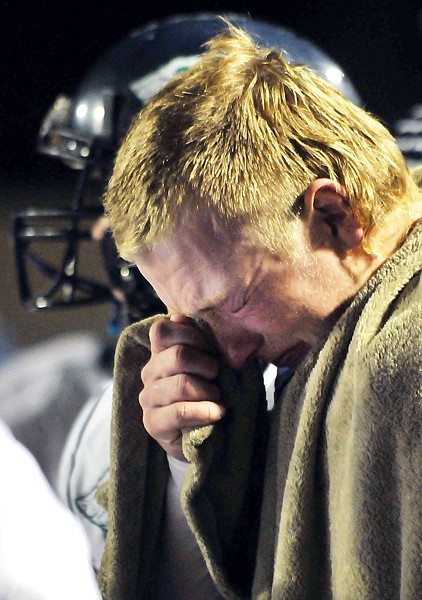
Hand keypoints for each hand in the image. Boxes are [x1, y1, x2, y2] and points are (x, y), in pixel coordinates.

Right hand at [139, 314, 224, 459]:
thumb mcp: (208, 363)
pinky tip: (217, 413)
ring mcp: (149, 398)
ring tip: (219, 398)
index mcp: (160, 352)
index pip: (162, 330)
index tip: (211, 349)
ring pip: (182, 384)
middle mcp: (150, 372)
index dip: (191, 334)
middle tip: (219, 376)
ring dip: (209, 391)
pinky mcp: (153, 423)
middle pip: (178, 355)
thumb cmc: (207, 392)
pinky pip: (180, 412)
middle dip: (208, 365)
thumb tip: (179, 317)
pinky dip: (205, 411)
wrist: (203, 434)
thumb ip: (199, 341)